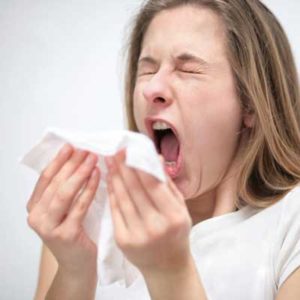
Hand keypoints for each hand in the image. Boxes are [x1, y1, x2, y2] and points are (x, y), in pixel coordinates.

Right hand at [26, 144, 100, 275]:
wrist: (78, 263)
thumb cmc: (74, 232)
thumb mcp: (64, 210)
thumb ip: (64, 189)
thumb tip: (78, 160)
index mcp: (34, 207)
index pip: (45, 178)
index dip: (58, 161)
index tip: (70, 146)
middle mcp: (36, 217)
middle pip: (55, 183)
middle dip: (71, 164)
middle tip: (86, 150)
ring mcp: (48, 227)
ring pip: (64, 193)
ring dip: (79, 173)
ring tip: (92, 159)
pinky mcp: (65, 235)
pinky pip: (79, 206)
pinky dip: (89, 189)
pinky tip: (97, 176)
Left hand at [104, 150, 192, 274]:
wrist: (167, 266)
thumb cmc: (176, 233)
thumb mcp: (180, 208)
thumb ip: (167, 183)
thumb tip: (154, 157)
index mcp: (174, 216)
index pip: (152, 184)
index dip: (138, 165)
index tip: (128, 150)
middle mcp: (156, 227)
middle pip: (135, 190)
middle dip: (123, 167)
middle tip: (115, 152)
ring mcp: (138, 235)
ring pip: (123, 199)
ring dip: (115, 178)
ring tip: (110, 162)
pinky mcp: (123, 241)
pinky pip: (115, 211)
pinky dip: (112, 194)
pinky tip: (110, 181)